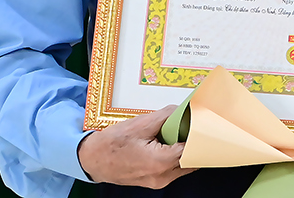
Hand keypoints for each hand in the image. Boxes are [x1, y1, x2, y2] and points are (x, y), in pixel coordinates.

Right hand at [77, 105, 193, 188]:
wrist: (93, 160)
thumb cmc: (112, 144)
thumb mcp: (141, 124)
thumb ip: (166, 116)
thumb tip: (182, 111)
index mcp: (160, 163)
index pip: (192, 150)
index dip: (199, 136)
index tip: (201, 124)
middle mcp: (162, 177)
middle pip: (191, 160)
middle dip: (194, 143)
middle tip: (192, 126)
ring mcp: (159, 182)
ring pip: (183, 166)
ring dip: (184, 150)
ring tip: (177, 133)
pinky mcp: (155, 181)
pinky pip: (174, 169)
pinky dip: (176, 156)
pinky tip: (168, 143)